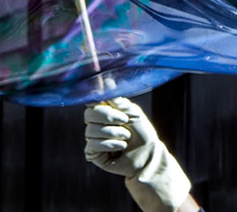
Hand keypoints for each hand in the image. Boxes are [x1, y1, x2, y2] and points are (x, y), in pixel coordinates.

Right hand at [84, 97, 196, 211]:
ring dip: (113, 133)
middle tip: (124, 121)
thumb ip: (118, 101)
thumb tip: (106, 82)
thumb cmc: (142, 132)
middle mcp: (97, 123)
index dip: (93, 97)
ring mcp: (93, 138)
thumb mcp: (132, 112)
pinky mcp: (93, 153)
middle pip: (89, 114)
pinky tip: (121, 147)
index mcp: (106, 110)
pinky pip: (93, 145)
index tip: (98, 95)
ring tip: (126, 137)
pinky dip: (110, 144)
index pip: (93, 101)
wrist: (146, 155)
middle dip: (108, 116)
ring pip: (91, 130)